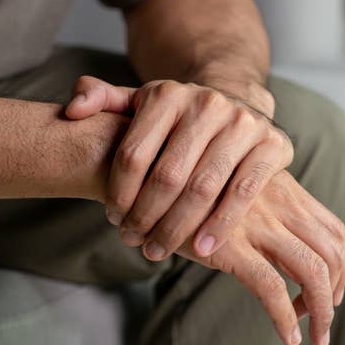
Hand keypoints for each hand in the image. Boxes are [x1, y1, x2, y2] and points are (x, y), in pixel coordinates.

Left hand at [65, 76, 292, 259]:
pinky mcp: (272, 144)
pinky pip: (244, 192)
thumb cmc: (181, 115)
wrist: (239, 101)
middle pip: (167, 175)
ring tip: (159, 250)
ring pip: (204, 187)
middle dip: (146, 216)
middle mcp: (207, 104)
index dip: (118, 193)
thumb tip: (72, 110)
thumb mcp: (141, 101)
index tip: (113, 219)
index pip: (134, 153)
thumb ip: (102, 99)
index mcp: (168, 94)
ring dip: (178, 227)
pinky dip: (221, 224)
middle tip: (133, 241)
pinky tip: (202, 248)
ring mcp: (243, 123)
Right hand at [177, 170, 344, 344]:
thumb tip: (285, 249)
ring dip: (322, 310)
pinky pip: (271, 288)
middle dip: (337, 291)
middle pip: (331, 252)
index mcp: (285, 189)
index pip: (333, 230)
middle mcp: (279, 203)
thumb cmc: (193, 186)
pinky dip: (286, 317)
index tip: (332, 290)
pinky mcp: (230, 246)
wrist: (151, 174)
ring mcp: (257, 223)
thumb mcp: (240, 187)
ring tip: (316, 335)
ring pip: (312, 271)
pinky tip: (287, 335)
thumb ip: (266, 208)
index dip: (341, 265)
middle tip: (325, 319)